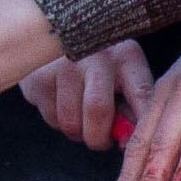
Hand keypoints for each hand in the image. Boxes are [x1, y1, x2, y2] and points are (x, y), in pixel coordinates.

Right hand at [20, 40, 151, 150]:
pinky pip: (51, 118)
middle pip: (98, 111)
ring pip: (70, 121)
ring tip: (81, 121)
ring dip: (77, 133)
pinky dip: (59, 122)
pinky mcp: (38, 78)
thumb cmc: (100, 65)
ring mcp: (63, 65)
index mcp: (126, 56)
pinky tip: (62, 104)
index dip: (140, 126)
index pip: (141, 95)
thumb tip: (127, 141)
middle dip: (99, 138)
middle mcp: (94, 56)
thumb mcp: (124, 75)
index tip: (138, 142)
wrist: (53, 37)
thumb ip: (131, 105)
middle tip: (101, 141)